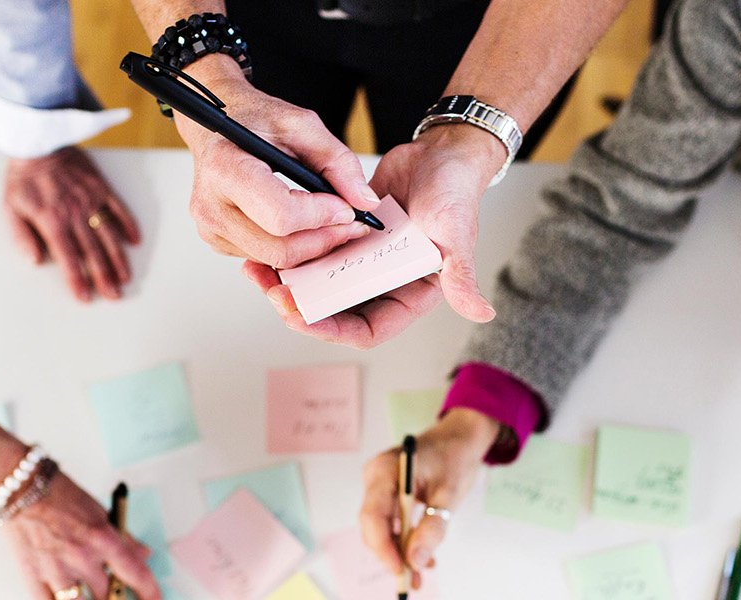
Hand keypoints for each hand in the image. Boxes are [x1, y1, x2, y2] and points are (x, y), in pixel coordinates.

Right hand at [1, 475, 162, 599]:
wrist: (21, 488)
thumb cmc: (60, 495)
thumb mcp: (100, 512)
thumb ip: (122, 537)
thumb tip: (142, 554)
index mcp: (101, 538)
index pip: (134, 573)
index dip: (149, 591)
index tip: (154, 598)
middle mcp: (81, 557)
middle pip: (108, 594)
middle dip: (114, 596)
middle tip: (114, 593)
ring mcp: (55, 569)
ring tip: (92, 597)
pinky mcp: (32, 575)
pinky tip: (66, 598)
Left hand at [4, 146, 140, 302]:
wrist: (38, 142)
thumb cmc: (22, 178)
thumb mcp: (10, 207)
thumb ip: (21, 236)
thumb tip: (34, 260)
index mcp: (52, 221)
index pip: (68, 258)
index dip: (77, 279)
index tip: (85, 297)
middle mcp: (75, 213)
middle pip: (93, 251)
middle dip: (104, 277)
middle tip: (114, 295)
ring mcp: (91, 200)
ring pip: (109, 235)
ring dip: (118, 258)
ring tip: (126, 277)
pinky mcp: (101, 187)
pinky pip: (119, 208)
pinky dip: (128, 225)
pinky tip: (134, 241)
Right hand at [176, 56, 379, 269]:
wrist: (217, 126)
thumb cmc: (254, 121)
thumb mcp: (302, 125)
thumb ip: (338, 161)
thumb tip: (364, 201)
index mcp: (226, 168)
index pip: (281, 215)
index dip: (321, 216)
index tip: (346, 207)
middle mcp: (210, 205)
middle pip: (279, 248)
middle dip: (323, 238)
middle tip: (349, 222)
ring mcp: (211, 228)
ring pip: (275, 259)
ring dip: (311, 246)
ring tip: (330, 221)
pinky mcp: (217, 240)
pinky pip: (265, 257)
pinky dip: (292, 247)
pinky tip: (304, 225)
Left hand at [239, 125, 505, 347]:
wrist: (441, 153)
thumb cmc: (456, 194)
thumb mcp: (457, 237)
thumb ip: (461, 276)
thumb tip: (482, 313)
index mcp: (408, 295)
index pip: (366, 329)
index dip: (331, 330)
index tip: (301, 316)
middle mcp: (382, 284)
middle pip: (334, 311)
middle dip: (301, 307)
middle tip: (272, 293)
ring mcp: (361, 261)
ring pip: (319, 283)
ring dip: (289, 282)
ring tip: (258, 272)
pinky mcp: (346, 236)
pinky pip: (315, 251)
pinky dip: (292, 251)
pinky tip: (268, 245)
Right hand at [358, 408, 500, 589]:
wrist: (459, 438)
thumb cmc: (454, 456)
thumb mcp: (449, 494)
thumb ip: (433, 527)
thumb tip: (416, 561)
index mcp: (385, 470)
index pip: (372, 515)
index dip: (383, 547)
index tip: (400, 569)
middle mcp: (375, 478)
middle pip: (374, 526)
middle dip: (392, 555)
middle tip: (412, 580)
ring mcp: (379, 487)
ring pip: (382, 529)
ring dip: (400, 553)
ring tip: (420, 574)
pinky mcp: (387, 496)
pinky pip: (391, 524)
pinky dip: (405, 542)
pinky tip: (422, 557)